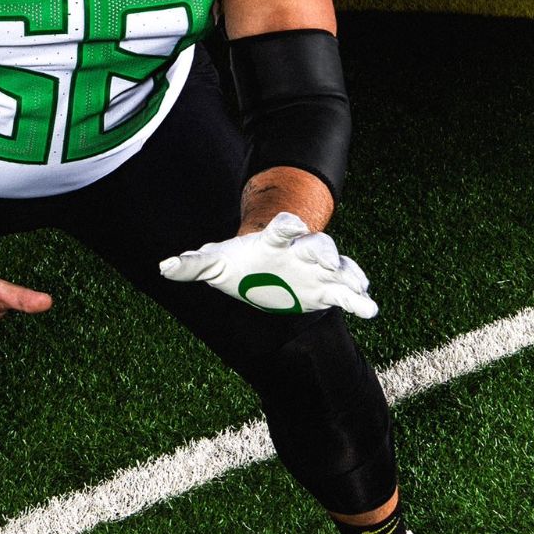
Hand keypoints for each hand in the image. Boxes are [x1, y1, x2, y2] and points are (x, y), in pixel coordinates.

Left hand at [159, 211, 377, 318]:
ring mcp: (315, 269)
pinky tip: (370, 309)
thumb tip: (162, 267)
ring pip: (338, 268)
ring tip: (361, 290)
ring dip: (349, 276)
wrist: (257, 271)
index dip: (287, 224)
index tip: (290, 226)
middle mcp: (299, 251)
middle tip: (328, 259)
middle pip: (316, 243)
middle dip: (323, 249)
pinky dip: (358, 300)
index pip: (282, 227)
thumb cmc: (236, 263)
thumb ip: (192, 264)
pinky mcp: (325, 290)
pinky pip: (345, 293)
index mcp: (272, 241)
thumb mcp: (213, 263)